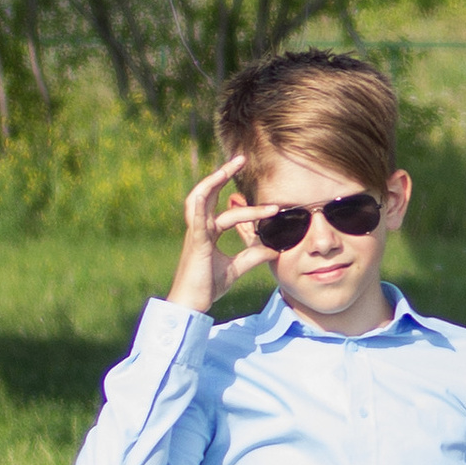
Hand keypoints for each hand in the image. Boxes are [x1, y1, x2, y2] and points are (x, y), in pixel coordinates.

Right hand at [166, 156, 260, 314]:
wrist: (190, 305)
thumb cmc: (208, 286)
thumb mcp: (236, 268)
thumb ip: (253, 255)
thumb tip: (275, 248)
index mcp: (208, 233)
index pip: (229, 212)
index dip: (250, 208)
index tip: (274, 207)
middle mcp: (200, 229)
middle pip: (209, 194)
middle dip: (223, 174)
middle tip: (241, 159)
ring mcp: (196, 234)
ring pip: (201, 199)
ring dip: (213, 180)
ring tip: (229, 166)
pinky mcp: (195, 243)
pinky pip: (196, 220)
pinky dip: (199, 205)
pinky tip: (206, 193)